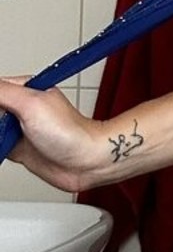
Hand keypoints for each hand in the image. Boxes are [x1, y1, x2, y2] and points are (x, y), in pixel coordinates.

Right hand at [0, 77, 100, 192]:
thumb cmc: (70, 131)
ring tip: (7, 139)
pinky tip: (3, 148)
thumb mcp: (31, 104)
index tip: (1, 114)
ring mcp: (18, 128)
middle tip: (5, 128)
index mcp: (25, 89)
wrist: (85, 162)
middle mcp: (21, 107)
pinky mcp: (16, 147)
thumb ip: (3, 92)